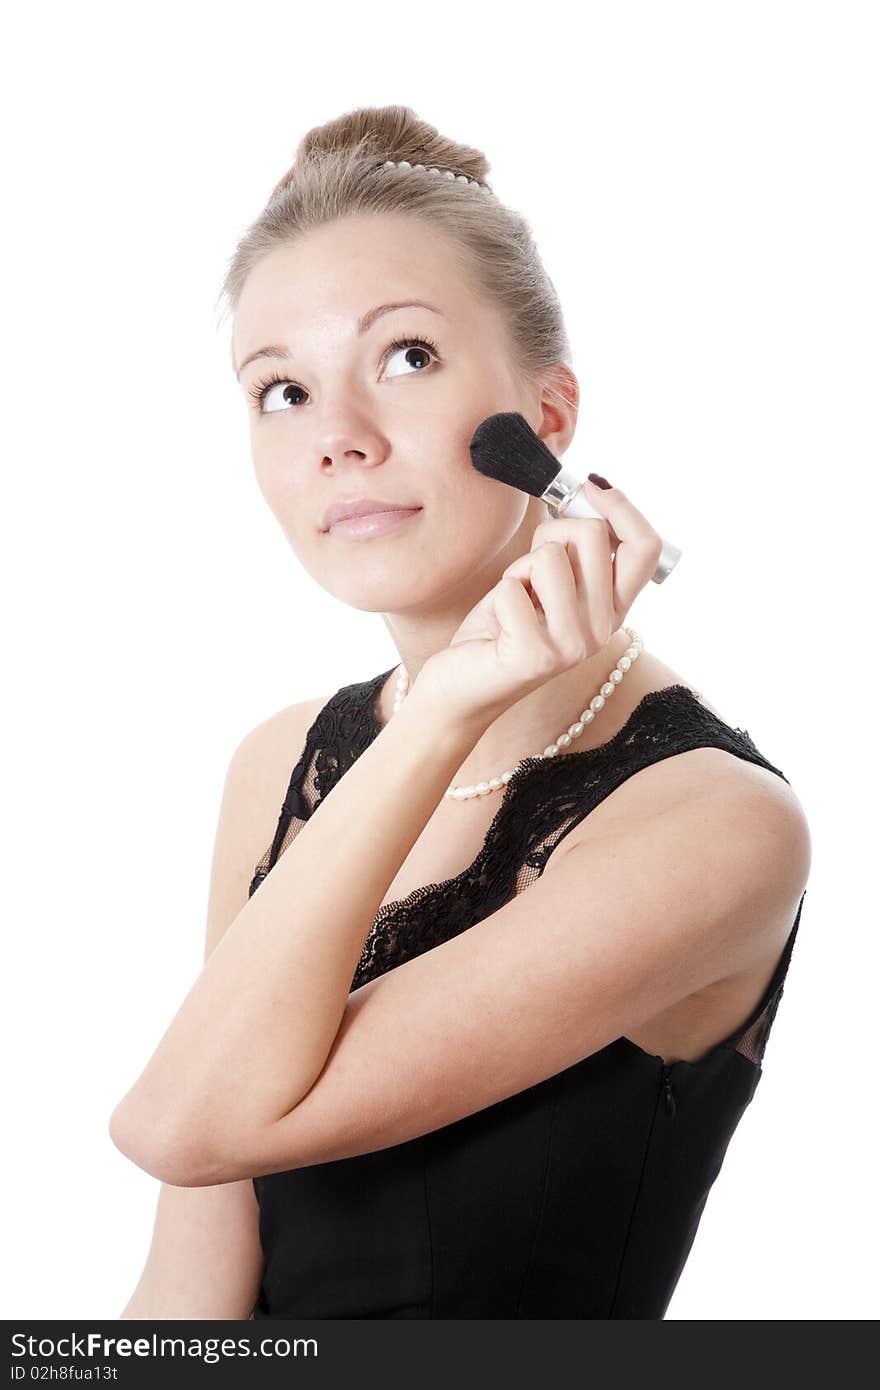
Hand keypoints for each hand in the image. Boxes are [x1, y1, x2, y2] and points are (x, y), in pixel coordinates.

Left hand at [413, 480, 663, 727]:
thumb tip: (588, 494)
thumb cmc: (504, 627)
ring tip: (516, 602)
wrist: (463, 685)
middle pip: (592, 535)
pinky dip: (498, 595)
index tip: (591, 486)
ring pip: (549, 556)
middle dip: (551, 535)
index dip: (623, 507)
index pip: (646, 548)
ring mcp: (574, 646)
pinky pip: (511, 586)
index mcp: (613, 609)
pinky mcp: (537, 655)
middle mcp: (603, 630)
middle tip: (531, 571)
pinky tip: (500, 626)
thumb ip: (572, 549)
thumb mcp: (547, 581)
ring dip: (520, 570)